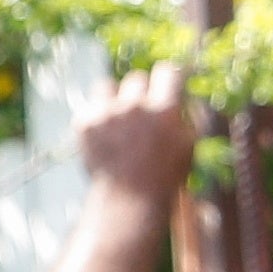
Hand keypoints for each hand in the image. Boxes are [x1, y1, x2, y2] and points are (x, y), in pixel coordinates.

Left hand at [73, 62, 194, 203]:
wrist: (129, 200)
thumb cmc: (165, 175)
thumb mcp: (188, 146)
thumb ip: (185, 115)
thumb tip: (182, 93)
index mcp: (165, 110)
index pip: (168, 71)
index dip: (168, 77)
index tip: (166, 84)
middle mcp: (135, 106)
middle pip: (137, 78)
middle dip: (140, 93)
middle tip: (141, 114)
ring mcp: (107, 113)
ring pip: (108, 85)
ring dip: (114, 98)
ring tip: (118, 120)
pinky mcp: (84, 122)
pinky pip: (90, 105)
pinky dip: (97, 117)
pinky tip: (105, 136)